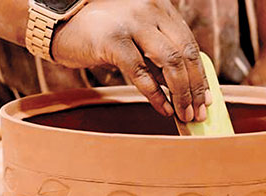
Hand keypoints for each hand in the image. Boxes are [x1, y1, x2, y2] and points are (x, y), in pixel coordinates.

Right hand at [51, 0, 210, 121]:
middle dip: (194, 88)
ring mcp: (132, 22)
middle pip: (184, 53)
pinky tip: (163, 109)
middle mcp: (149, 9)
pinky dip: (155, 94)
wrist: (59, 25)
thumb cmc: (99, 35)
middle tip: (198, 113)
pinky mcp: (113, 40)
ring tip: (184, 114)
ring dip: (180, 93)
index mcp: (159, 8)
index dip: (200, 74)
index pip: (189, 43)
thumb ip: (157, 57)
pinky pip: (141, 72)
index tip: (206, 98)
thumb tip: (184, 88)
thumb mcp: (136, 40)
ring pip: (169, 62)